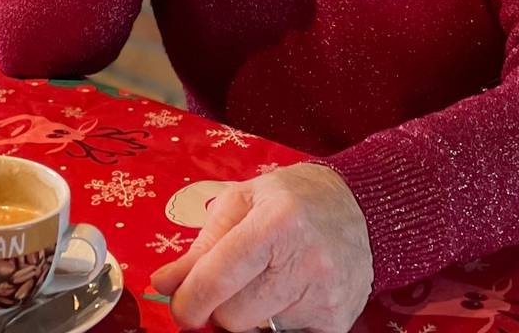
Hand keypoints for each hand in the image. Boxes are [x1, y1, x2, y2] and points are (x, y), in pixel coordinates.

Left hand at [151, 163, 373, 332]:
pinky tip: (285, 295)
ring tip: (264, 280)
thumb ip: (200, 247)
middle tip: (229, 282)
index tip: (180, 306)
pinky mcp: (337, 321)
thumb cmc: (289, 199)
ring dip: (248, 313)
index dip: (188, 301)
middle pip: (233, 315)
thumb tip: (164, 283)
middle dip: (219, 304)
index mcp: (276, 223)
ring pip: (256, 329)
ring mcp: (325, 295)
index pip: (217, 278)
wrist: (355, 205)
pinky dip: (274, 323)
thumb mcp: (239, 204)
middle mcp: (306, 261)